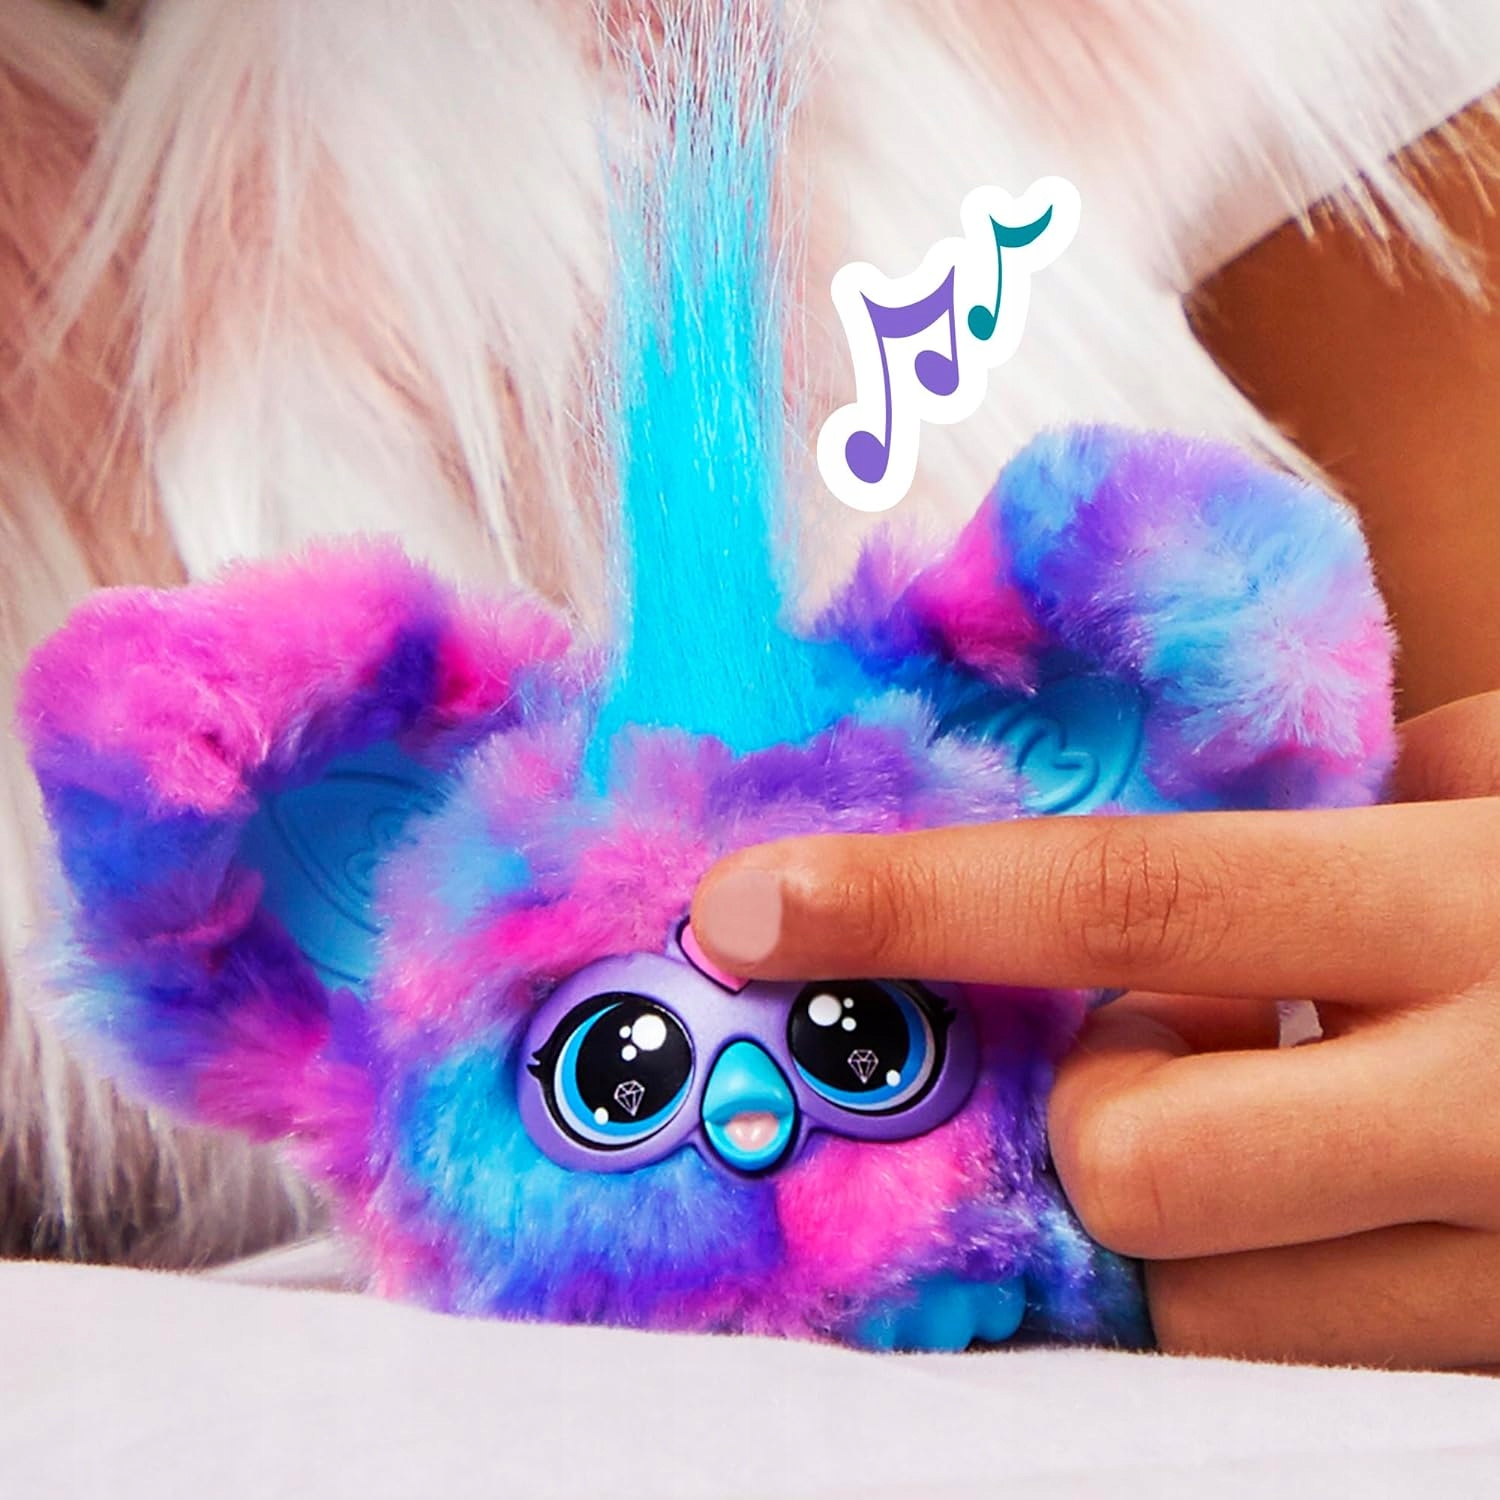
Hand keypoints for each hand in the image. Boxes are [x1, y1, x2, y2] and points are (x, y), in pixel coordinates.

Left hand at [689, 693, 1499, 1370]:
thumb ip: (1343, 832)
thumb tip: (1147, 914)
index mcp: (1485, 904)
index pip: (1127, 898)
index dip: (912, 900)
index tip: (743, 904)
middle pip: (1134, 1166)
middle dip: (1092, 1123)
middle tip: (1172, 1054)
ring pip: (1207, 1309)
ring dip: (1188, 1225)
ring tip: (1303, 1124)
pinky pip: (1300, 1374)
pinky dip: (1269, 1289)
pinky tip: (1350, 1195)